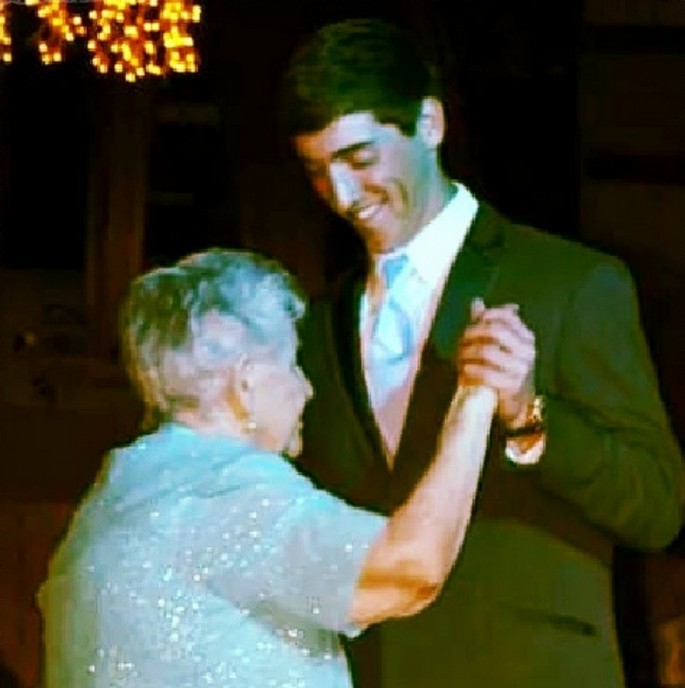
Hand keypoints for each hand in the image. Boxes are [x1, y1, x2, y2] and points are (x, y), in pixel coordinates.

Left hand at [457, 298, 536, 426]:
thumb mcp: (501, 347)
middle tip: (459, 342)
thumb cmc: (506, 371)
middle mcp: (527, 351)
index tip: (469, 326)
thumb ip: (489, 324)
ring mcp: (521, 369)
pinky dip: (470, 371)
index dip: (483, 317)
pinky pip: (486, 373)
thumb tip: (476, 302)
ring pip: (487, 351)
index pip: (505, 316)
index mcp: (526, 338)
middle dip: (472, 334)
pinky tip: (463, 371)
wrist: (518, 405)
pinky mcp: (512, 386)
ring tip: (458, 358)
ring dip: (467, 353)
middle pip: (494, 331)